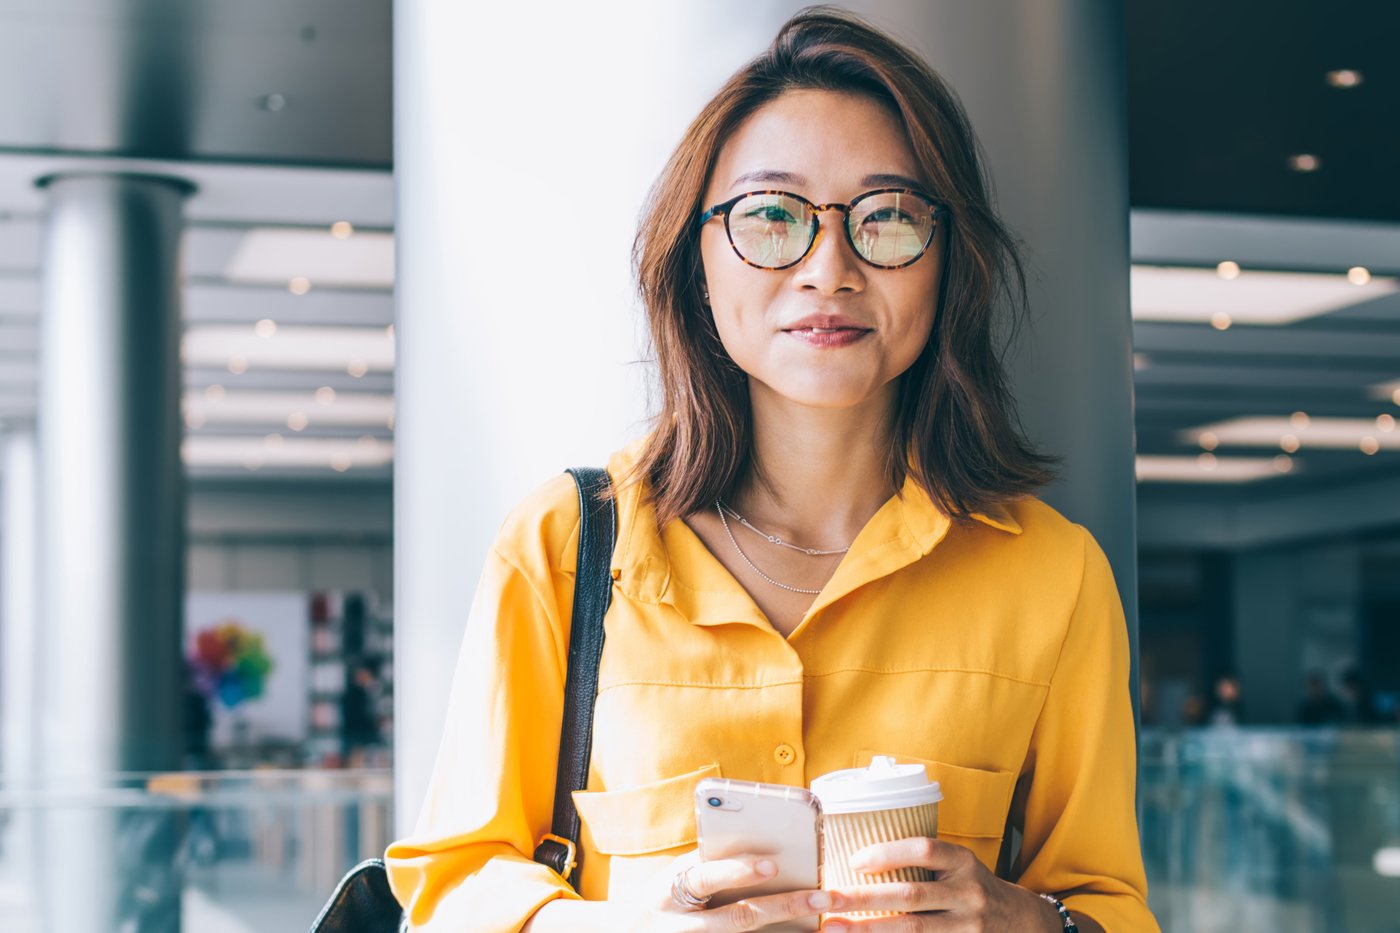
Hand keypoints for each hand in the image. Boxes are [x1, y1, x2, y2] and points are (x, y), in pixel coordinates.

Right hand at [525, 849, 839, 931]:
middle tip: (820, 896)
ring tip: (819, 920)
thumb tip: (760, 841)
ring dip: (785, 929)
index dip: (737, 870)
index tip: (773, 863)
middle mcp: (681, 923)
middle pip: (739, 917)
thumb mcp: (671, 877)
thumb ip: (706, 863)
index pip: (705, 877)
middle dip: (783, 906)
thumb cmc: (660, 899)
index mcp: (669, 890)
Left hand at [822, 838, 1059, 931]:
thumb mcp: (959, 863)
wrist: (1019, 920)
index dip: (887, 853)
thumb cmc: (974, 885)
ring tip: (834, 927)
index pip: (924, 850)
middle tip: (826, 899)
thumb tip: (860, 857)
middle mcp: (967, 893)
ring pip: (912, 929)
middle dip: (862, 898)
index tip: (853, 860)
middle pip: (909, 896)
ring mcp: (966, 925)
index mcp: (964, 861)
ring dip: (868, 929)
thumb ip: (924, 859)